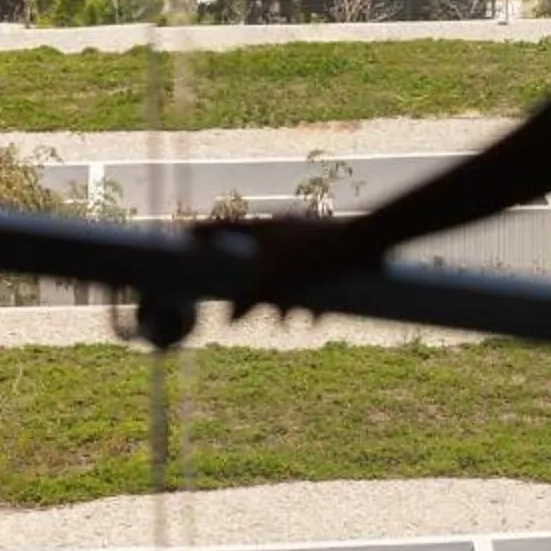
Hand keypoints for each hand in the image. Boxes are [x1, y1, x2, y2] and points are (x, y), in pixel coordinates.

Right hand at [198, 214, 385, 320]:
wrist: (366, 244)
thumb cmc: (317, 254)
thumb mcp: (276, 281)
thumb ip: (249, 300)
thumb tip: (228, 320)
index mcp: (264, 228)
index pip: (224, 228)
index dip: (203, 234)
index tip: (184, 238)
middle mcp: (283, 231)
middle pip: (256, 261)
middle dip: (254, 291)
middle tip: (249, 310)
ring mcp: (307, 242)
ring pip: (286, 277)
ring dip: (285, 303)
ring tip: (289, 322)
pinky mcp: (330, 256)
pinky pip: (313, 283)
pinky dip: (312, 302)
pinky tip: (316, 320)